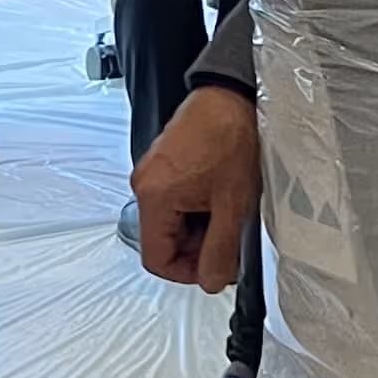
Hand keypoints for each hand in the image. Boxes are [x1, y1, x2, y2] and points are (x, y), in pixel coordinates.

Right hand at [133, 86, 262, 288]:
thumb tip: (212, 282)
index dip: (188, 272)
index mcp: (154, 197)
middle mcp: (144, 185)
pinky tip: (220, 194)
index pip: (157, 259)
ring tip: (228, 209)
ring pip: (171, 222)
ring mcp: (151, 173)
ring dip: (199, 226)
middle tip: (229, 237)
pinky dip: (196, 207)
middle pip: (163, 240)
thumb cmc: (231, 138)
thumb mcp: (233, 204)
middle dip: (197, 247)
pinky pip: (174, 200)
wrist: (231, 95)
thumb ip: (220, 250)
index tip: (216, 268)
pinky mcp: (163, 163)